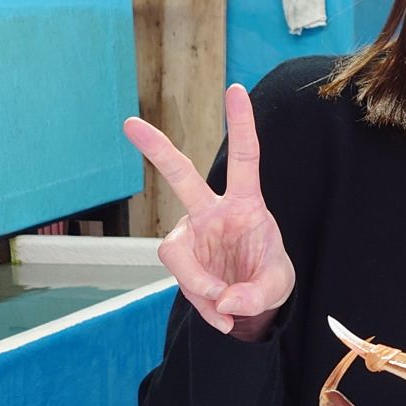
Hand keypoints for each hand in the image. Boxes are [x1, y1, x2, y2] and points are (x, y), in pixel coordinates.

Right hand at [123, 84, 294, 338]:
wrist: (251, 306)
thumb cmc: (267, 279)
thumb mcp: (276, 287)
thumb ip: (255, 295)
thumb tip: (224, 300)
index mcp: (245, 204)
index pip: (244, 158)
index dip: (241, 124)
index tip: (235, 88)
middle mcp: (211, 212)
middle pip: (181, 176)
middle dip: (156, 150)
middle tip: (129, 123)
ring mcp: (190, 236)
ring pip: (176, 254)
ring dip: (202, 285)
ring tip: (228, 307)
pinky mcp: (180, 261)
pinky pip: (185, 285)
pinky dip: (206, 306)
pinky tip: (224, 317)